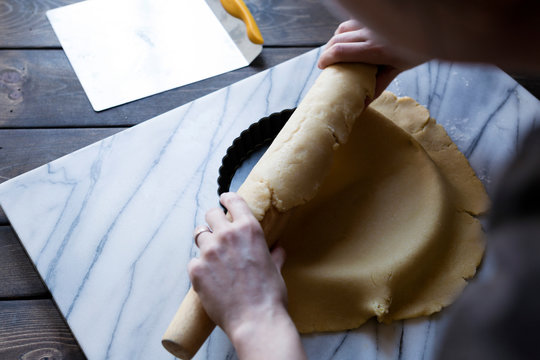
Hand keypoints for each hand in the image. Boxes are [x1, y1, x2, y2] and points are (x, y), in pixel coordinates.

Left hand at [188, 192, 305, 358]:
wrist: (255, 320)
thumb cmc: (270, 295)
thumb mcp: (275, 269)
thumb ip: (274, 255)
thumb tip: (279, 249)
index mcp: (249, 229)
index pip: (233, 201)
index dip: (226, 199)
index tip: (223, 200)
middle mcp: (226, 235)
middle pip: (211, 214)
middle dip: (213, 220)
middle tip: (216, 230)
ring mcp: (209, 251)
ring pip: (199, 235)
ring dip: (205, 242)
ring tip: (212, 255)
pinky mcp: (196, 269)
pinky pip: (194, 261)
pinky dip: (200, 267)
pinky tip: (209, 278)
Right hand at [318, 19, 424, 97]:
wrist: (431, 27)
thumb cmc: (418, 49)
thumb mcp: (399, 69)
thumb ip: (379, 84)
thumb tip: (363, 104)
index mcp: (375, 50)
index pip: (340, 51)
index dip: (326, 59)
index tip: (322, 67)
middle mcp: (370, 33)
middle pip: (336, 40)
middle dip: (327, 52)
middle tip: (326, 63)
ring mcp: (370, 23)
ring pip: (342, 29)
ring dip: (335, 41)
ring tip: (336, 52)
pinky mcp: (371, 18)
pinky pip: (351, 23)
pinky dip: (345, 31)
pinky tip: (348, 39)